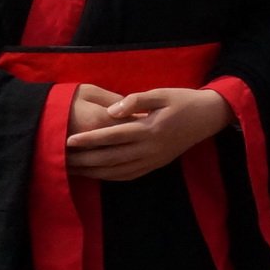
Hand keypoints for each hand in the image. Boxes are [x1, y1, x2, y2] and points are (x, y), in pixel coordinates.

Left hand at [64, 86, 232, 181]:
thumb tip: (111, 111)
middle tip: (61, 159)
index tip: (68, 140)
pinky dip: (109, 176)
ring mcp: (153, 160)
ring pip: (117, 171)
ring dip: (93, 172)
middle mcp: (150, 149)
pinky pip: (128, 176)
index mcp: (150, 129)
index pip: (114, 136)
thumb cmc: (182, 100)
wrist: (208, 117)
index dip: (90, 139)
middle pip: (111, 158)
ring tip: (72, 169)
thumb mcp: (161, 93)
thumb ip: (135, 100)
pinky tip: (96, 174)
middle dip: (84, 160)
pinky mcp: (155, 165)